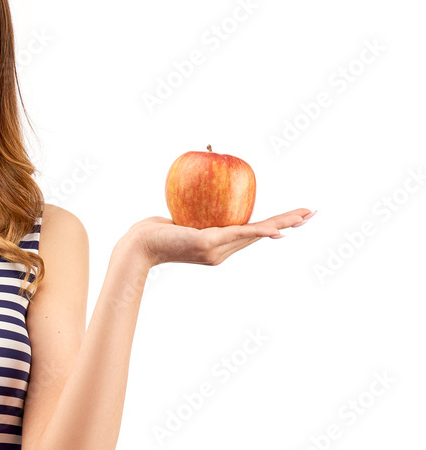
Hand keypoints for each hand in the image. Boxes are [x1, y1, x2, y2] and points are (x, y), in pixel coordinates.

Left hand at [125, 208, 315, 267]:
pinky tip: (278, 230)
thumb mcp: (180, 221)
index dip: (271, 227)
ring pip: (256, 234)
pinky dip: (260, 231)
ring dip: (283, 223)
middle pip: (260, 234)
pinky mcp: (209, 244)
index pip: (250, 234)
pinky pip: (240, 234)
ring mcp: (217, 250)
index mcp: (218, 247)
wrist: (139, 245)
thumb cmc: (154, 231)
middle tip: (311, 213)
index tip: (290, 222)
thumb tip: (202, 197)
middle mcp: (222, 252)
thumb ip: (195, 215)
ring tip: (305, 216)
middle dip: (287, 223)